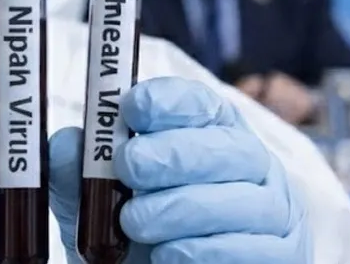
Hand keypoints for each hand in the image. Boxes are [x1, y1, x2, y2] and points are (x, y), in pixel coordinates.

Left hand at [48, 77, 309, 262]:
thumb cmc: (138, 239)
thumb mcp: (100, 204)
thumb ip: (81, 173)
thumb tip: (67, 144)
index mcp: (211, 134)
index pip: (201, 103)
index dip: (168, 100)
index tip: (132, 108)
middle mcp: (251, 163)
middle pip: (226, 146)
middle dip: (172, 153)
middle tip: (129, 167)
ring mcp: (273, 210)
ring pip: (238, 198)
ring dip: (180, 208)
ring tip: (136, 224)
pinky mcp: (282, 254)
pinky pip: (250, 248)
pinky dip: (204, 251)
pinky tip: (169, 255)